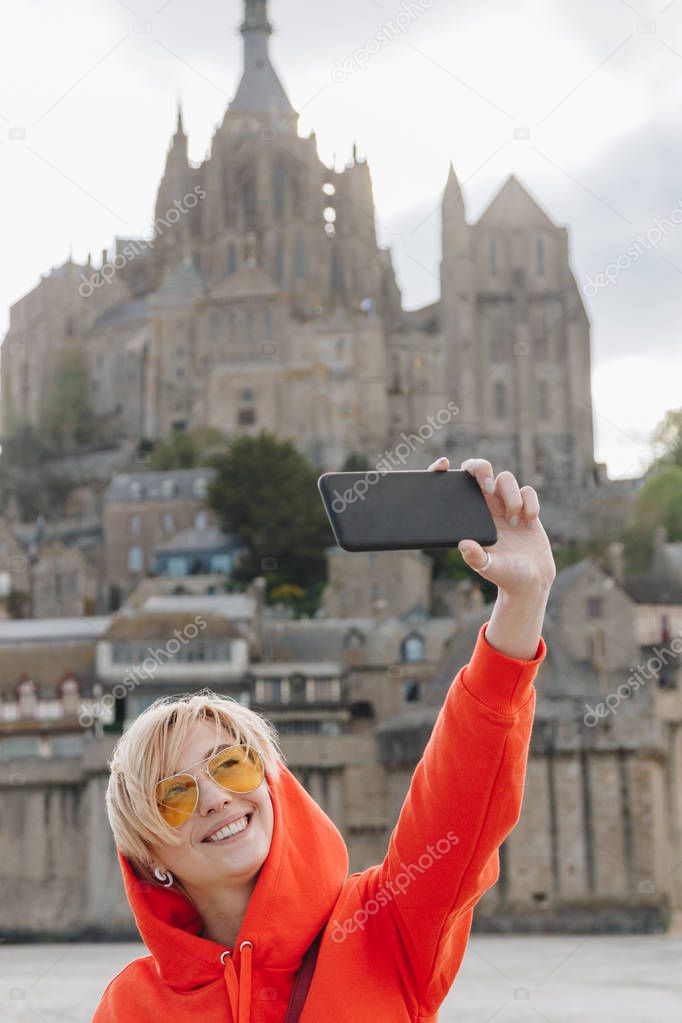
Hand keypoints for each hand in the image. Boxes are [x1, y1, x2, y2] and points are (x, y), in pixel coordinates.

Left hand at [427, 455, 555, 598]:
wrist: (530, 582)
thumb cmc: (504, 575)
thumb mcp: (488, 568)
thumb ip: (476, 557)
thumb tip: (464, 544)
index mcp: (469, 516)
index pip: (454, 487)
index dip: (444, 471)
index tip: (444, 464)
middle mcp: (486, 507)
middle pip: (479, 470)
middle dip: (481, 469)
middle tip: (487, 487)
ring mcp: (507, 505)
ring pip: (506, 478)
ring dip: (511, 497)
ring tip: (514, 523)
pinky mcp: (527, 508)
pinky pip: (528, 492)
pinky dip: (530, 503)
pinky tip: (529, 522)